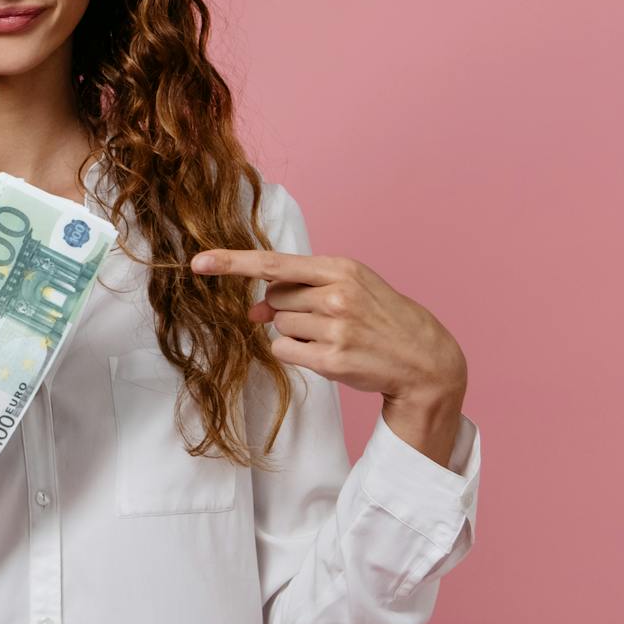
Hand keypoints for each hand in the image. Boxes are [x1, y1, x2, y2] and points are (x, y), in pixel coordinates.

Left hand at [189, 246, 468, 463]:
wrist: (424, 359)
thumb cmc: (380, 319)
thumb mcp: (348, 290)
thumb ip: (299, 290)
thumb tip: (253, 310)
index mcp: (341, 268)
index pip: (274, 263)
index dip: (232, 263)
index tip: (199, 262)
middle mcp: (337, 295)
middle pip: (274, 300)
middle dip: (288, 310)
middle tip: (326, 319)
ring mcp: (335, 329)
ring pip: (278, 327)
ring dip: (296, 333)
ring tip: (335, 336)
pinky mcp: (332, 360)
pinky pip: (284, 351)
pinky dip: (296, 353)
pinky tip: (328, 354)